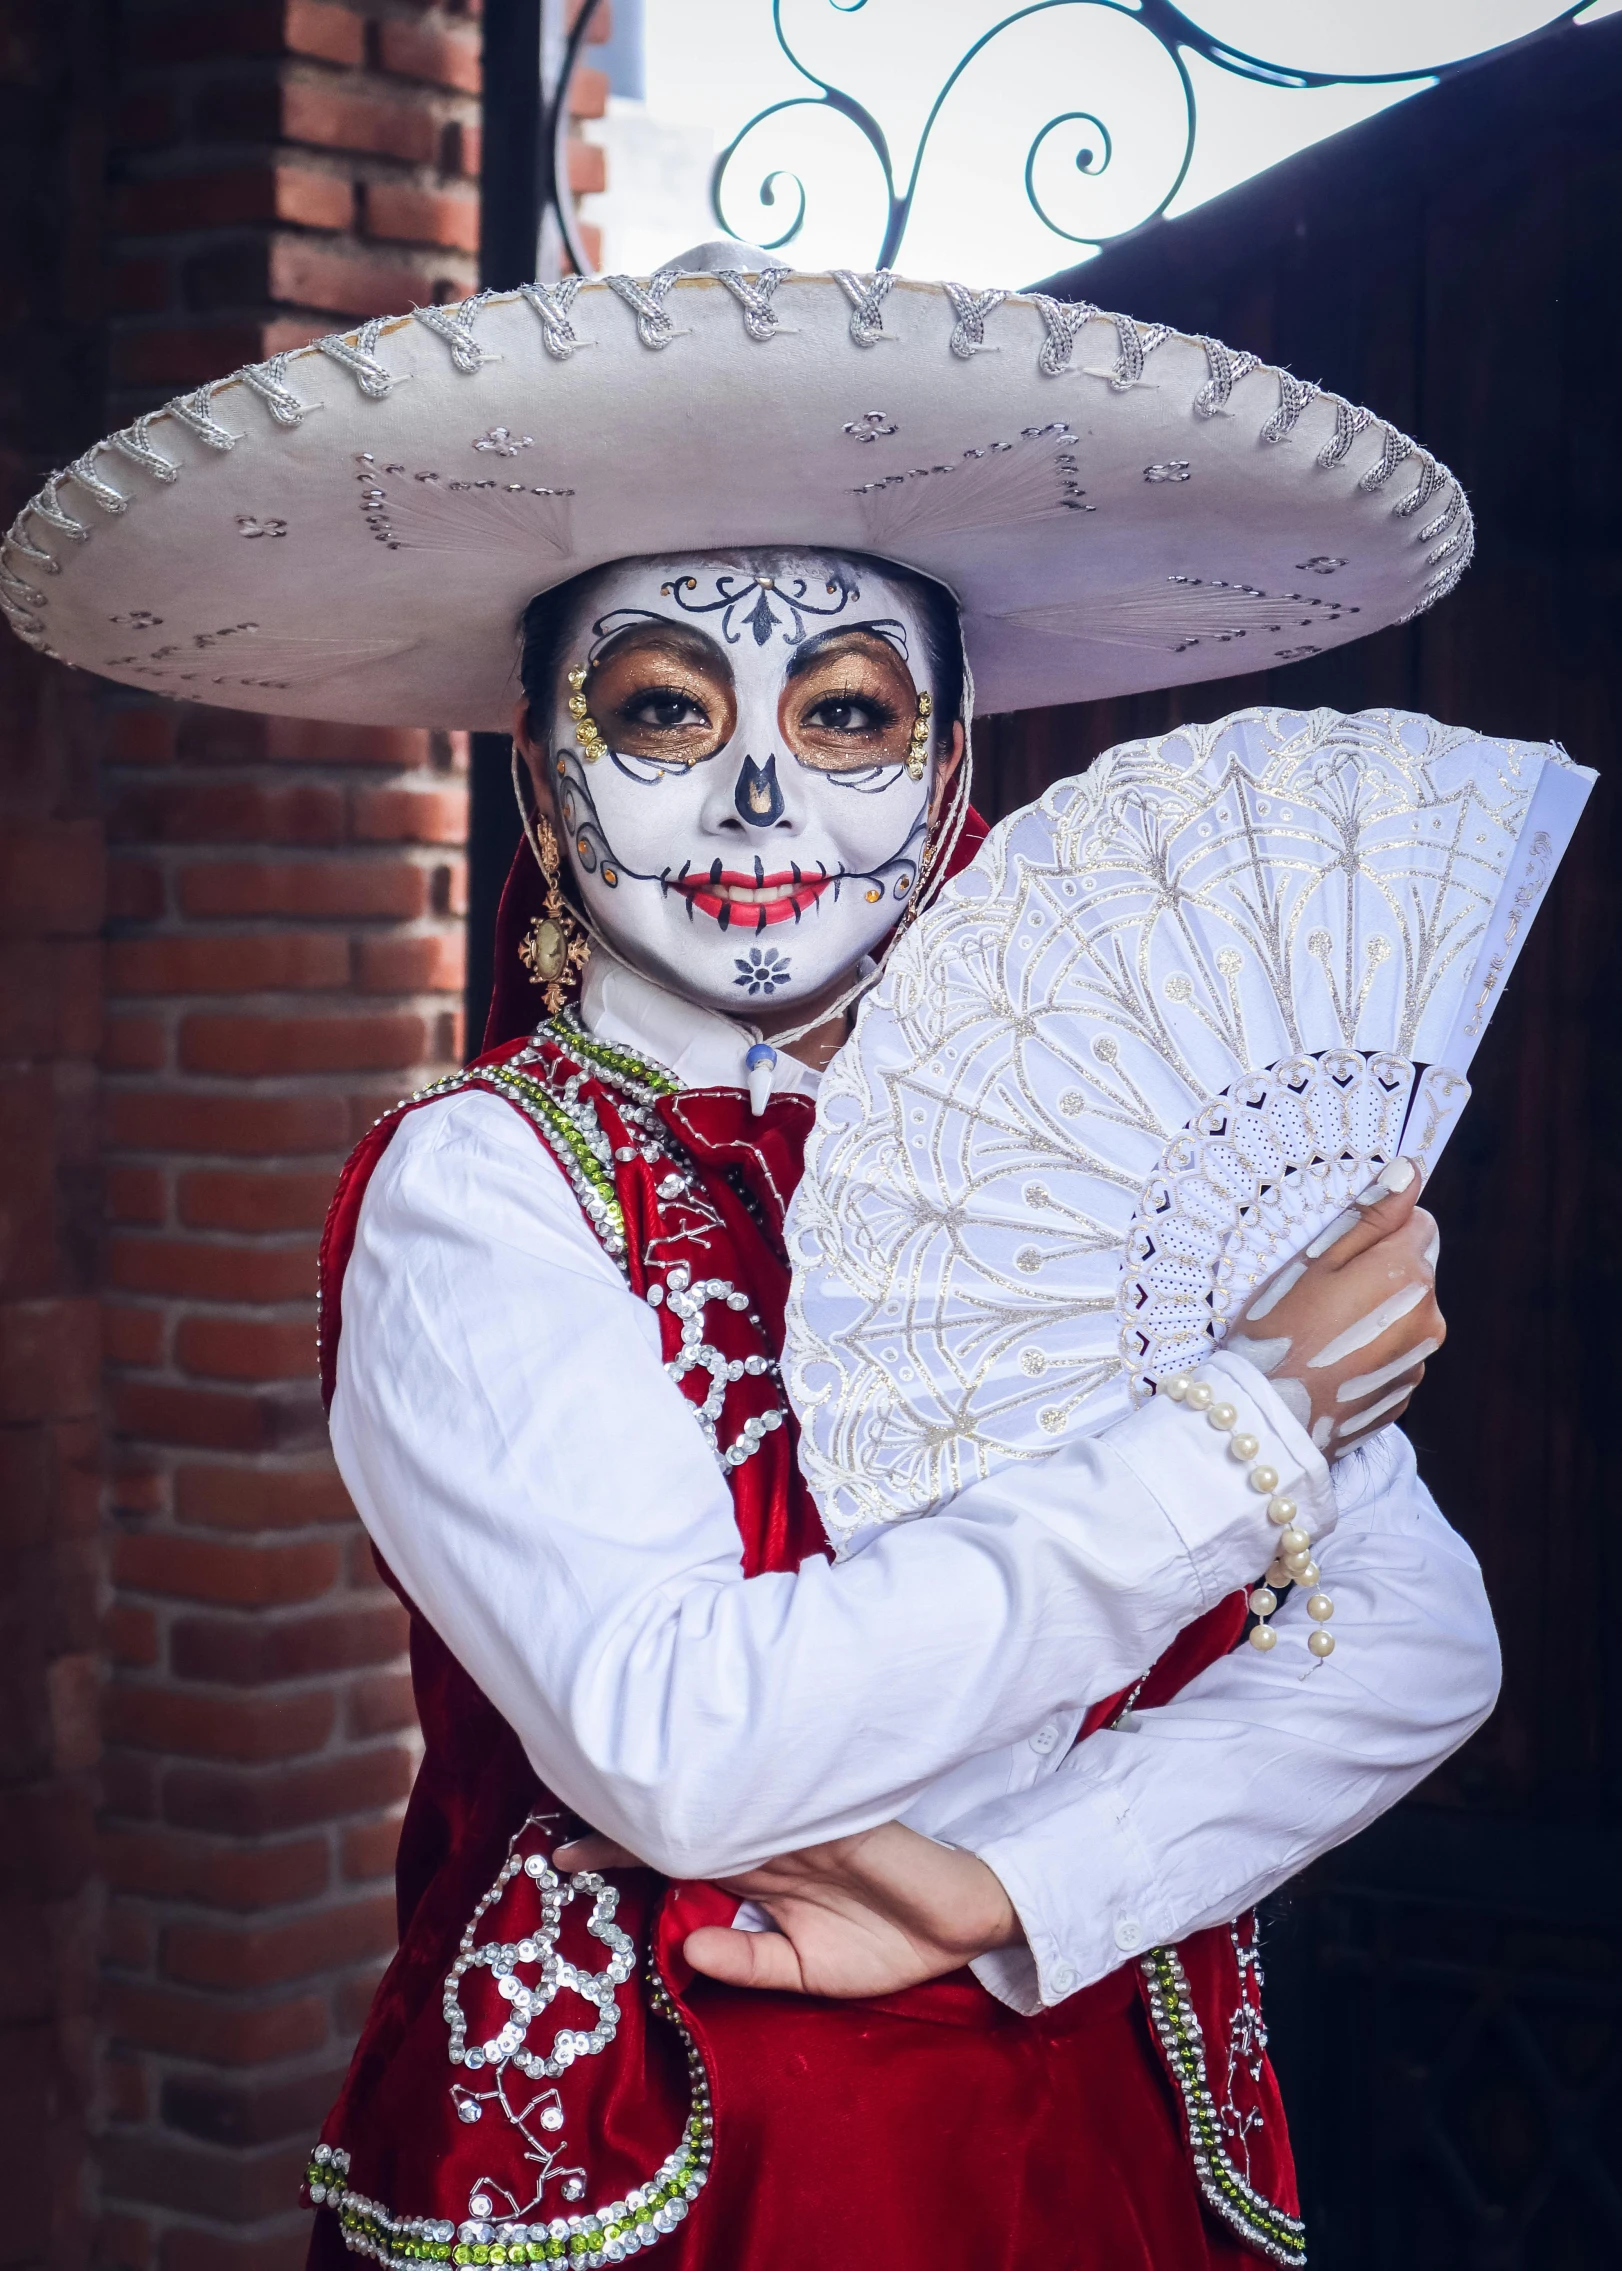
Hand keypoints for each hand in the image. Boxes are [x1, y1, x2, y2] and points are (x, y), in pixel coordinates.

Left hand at [556, 1822, 1021, 1997]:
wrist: (960, 1920)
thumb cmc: (889, 1943)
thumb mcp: (808, 1972)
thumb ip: (749, 1964)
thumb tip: (681, 1951)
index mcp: (753, 1875)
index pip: (673, 1859)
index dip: (619, 1858)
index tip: (561, 1863)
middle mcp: (761, 1840)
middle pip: (679, 1824)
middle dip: (619, 1825)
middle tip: (556, 1833)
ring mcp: (790, 1821)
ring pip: (713, 1804)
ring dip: (660, 1804)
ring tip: (598, 1798)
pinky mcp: (824, 1811)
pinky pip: (768, 1798)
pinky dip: (726, 1792)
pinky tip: (683, 1788)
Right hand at [1229, 1159, 1444, 1456]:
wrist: (1267, 1422)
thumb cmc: (1278, 1331)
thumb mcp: (1313, 1260)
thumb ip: (1370, 1215)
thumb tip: (1411, 1171)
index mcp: (1408, 1274)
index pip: (1419, 1223)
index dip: (1378, 1231)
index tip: (1336, 1253)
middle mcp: (1428, 1316)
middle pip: (1413, 1272)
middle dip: (1376, 1274)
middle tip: (1319, 1296)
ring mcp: (1418, 1360)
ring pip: (1402, 1315)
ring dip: (1373, 1315)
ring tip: (1320, 1335)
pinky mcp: (1403, 1394)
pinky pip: (1393, 1355)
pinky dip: (1368, 1353)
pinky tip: (1328, 1364)